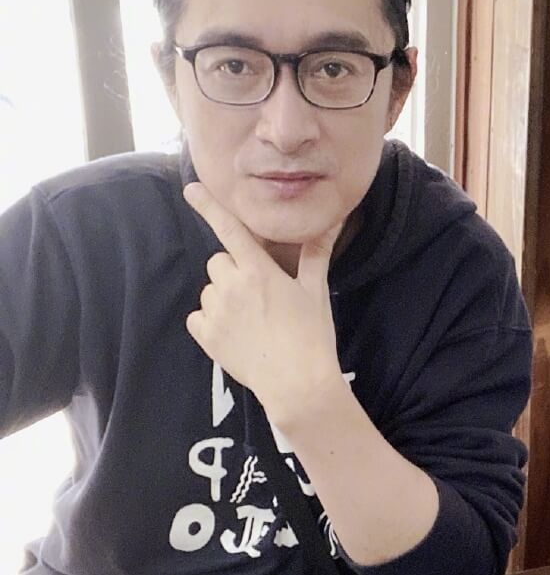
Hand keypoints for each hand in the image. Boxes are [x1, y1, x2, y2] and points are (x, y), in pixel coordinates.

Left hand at [182, 183, 344, 427]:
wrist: (297, 385)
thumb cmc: (311, 337)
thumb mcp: (316, 292)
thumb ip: (316, 254)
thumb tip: (334, 221)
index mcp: (258, 271)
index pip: (229, 229)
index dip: (209, 206)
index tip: (190, 189)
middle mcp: (231, 286)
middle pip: (219, 261)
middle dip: (234, 270)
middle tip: (259, 293)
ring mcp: (216, 313)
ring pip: (210, 289)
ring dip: (224, 296)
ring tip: (251, 319)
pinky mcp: (206, 336)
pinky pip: (198, 316)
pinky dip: (211, 321)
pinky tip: (235, 333)